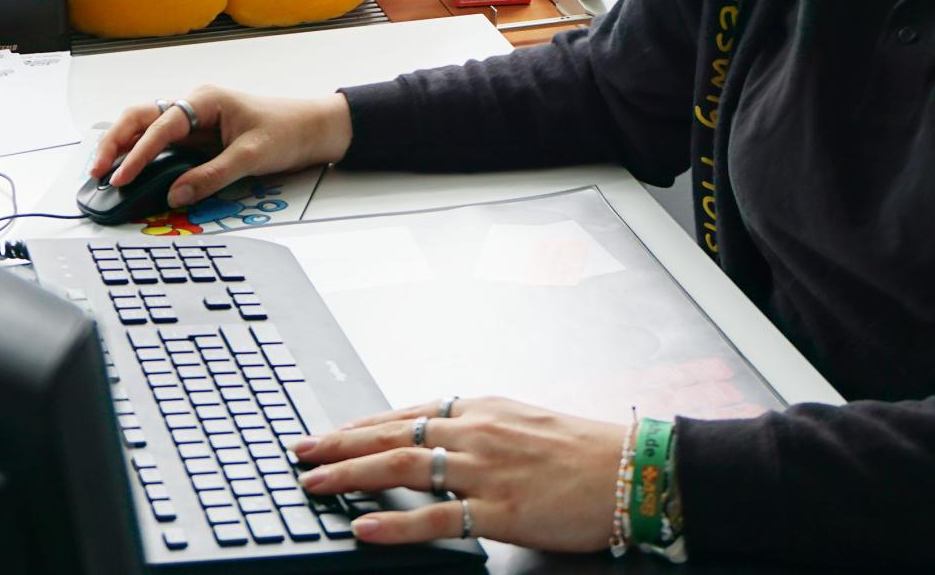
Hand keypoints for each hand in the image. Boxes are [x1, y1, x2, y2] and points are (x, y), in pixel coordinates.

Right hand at [88, 88, 353, 208]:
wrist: (313, 128)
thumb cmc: (288, 130)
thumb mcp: (251, 157)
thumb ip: (212, 176)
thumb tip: (175, 195)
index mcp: (205, 100)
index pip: (161, 126)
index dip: (137, 153)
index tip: (121, 177)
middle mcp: (193, 106)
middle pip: (140, 118)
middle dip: (115, 143)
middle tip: (97, 172)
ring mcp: (193, 120)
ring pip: (145, 128)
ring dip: (123, 147)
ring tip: (102, 173)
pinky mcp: (197, 137)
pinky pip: (161, 143)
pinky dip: (140, 155)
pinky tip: (127, 171)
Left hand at [293, 396, 623, 552]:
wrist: (633, 469)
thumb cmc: (584, 449)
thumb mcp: (524, 422)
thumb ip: (480, 429)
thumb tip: (440, 435)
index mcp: (481, 408)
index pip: (405, 411)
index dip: (360, 423)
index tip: (328, 432)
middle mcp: (476, 432)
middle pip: (392, 433)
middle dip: (340, 443)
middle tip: (301, 452)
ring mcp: (486, 471)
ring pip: (403, 466)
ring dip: (351, 474)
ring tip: (314, 482)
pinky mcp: (501, 510)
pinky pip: (436, 518)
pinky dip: (395, 522)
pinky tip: (364, 526)